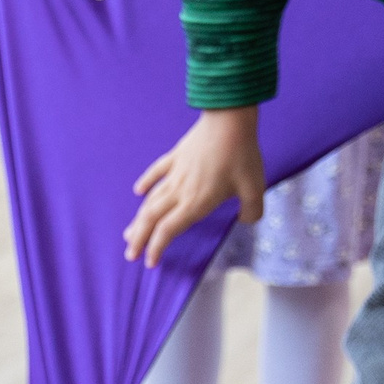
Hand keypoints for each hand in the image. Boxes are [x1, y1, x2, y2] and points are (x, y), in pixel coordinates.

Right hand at [125, 106, 263, 266]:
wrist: (229, 120)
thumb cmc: (241, 154)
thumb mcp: (255, 187)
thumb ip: (252, 210)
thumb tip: (247, 220)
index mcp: (196, 202)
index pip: (169, 230)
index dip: (156, 248)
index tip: (150, 262)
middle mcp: (180, 191)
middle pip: (152, 219)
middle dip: (138, 239)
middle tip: (129, 255)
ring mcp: (175, 173)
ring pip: (150, 201)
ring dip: (138, 219)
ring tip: (129, 232)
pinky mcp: (176, 157)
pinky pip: (156, 173)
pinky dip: (146, 183)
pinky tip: (138, 192)